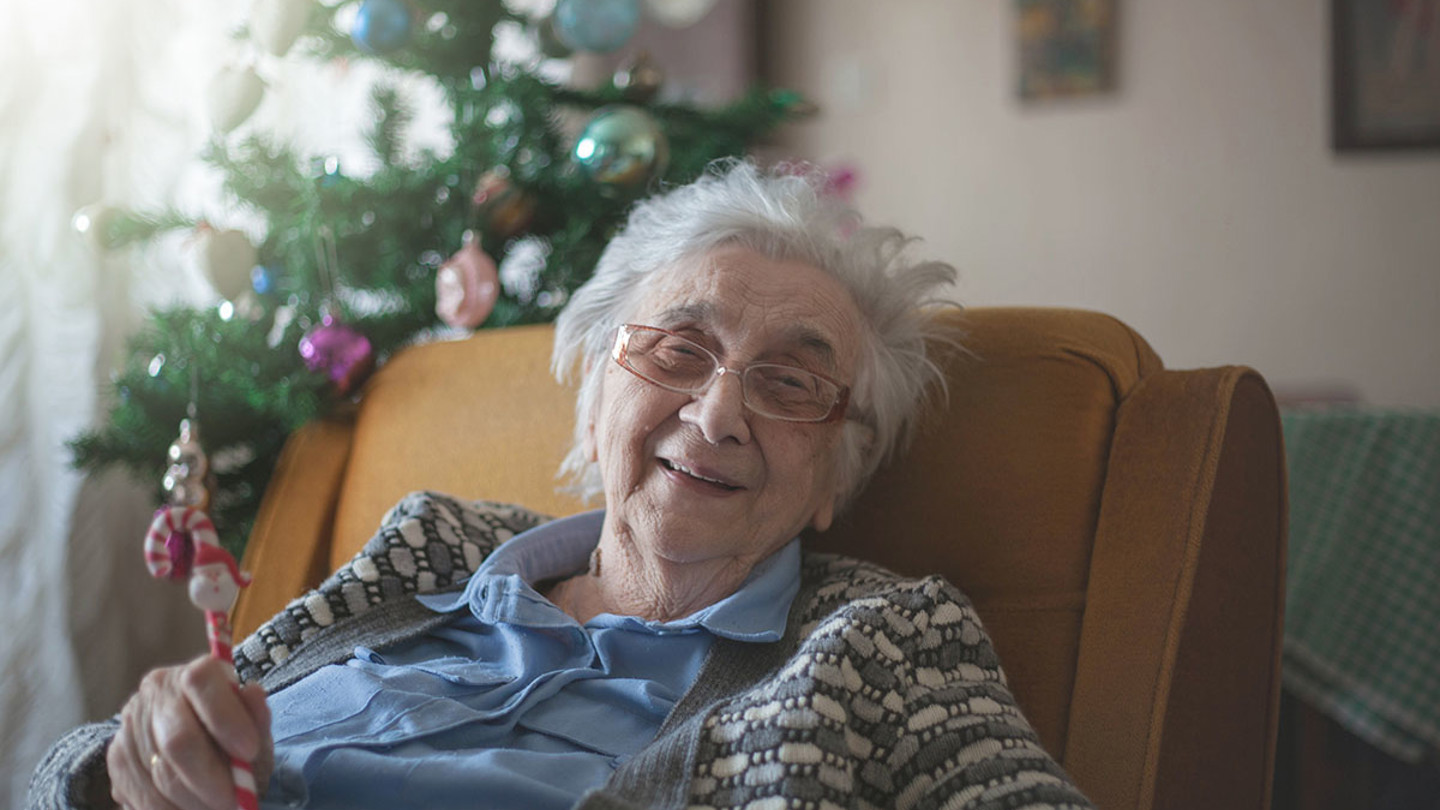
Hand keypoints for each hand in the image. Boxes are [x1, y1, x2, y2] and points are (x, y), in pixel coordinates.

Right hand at [107, 655, 271, 809]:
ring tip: (217, 809)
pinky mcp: (117, 757)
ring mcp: (131, 724)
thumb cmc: (233, 734)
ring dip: (192, 801)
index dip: (226, 718)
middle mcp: (157, 691)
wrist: (198, 745)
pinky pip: (141, 794)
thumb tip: (253, 692)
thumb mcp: (254, 726)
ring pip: (159, 774)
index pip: (201, 682)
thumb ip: (257, 715)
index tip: (249, 752)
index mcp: (195, 673)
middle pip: (178, 739)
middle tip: (234, 801)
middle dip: (210, 778)